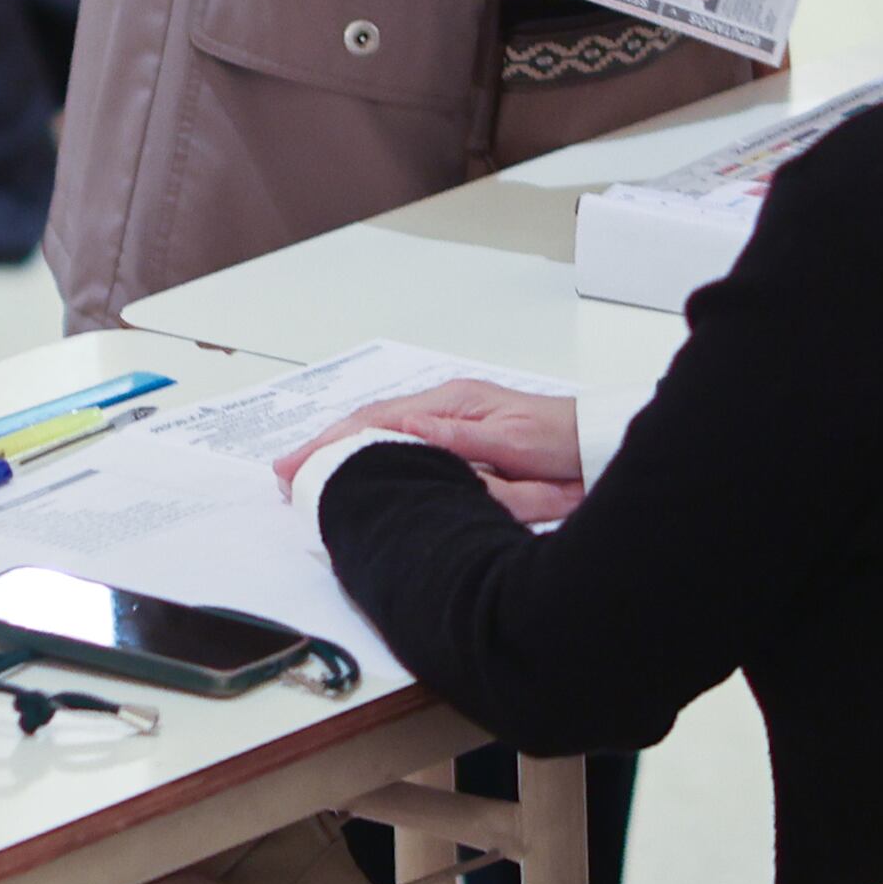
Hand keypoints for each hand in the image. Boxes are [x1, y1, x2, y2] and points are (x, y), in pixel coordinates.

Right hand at [276, 382, 586, 525]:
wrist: (597, 453)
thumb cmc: (558, 441)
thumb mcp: (506, 441)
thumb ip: (455, 439)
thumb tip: (400, 432)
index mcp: (449, 404)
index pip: (376, 419)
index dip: (333, 440)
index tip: (296, 461)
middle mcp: (443, 416)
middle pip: (371, 428)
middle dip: (327, 447)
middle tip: (285, 472)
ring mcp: (450, 436)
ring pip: (385, 442)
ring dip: (345, 456)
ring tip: (305, 477)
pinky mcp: (461, 460)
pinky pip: (409, 461)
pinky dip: (377, 463)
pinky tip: (359, 479)